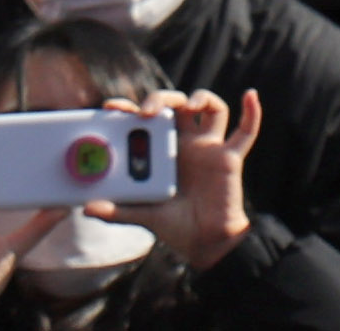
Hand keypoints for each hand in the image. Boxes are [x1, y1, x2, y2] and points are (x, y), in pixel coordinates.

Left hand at [116, 90, 258, 271]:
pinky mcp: (230, 157)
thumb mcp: (143, 216)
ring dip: (202, 98)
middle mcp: (186, 143)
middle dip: (163, 99)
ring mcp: (209, 147)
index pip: (146, 120)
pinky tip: (250, 96)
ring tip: (191, 103)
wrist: (205, 242)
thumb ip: (119, 210)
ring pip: (212, 109)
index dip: (130, 109)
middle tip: (147, 111)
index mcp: (162, 151)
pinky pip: (246, 131)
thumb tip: (87, 208)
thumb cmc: (175, 227)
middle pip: (178, 106)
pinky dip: (253, 113)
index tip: (111, 107)